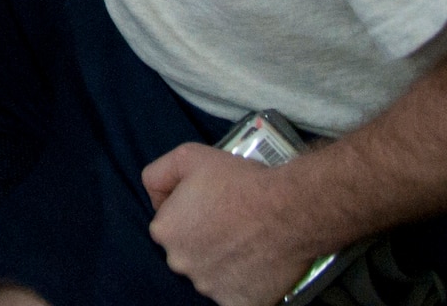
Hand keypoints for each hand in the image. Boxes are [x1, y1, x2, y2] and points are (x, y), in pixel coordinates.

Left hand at [143, 143, 324, 305]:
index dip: (190, 212)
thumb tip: (156, 196)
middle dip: (204, 239)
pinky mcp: (238, 303)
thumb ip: (158, 174)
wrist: (291, 209)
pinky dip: (243, 282)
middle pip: (188, 251)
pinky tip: (256, 262)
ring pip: (211, 273)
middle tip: (231, 223)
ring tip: (248, 241)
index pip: (170, 224)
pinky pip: (234, 293)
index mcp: (164, 231)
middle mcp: (180, 263)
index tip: (212, 204)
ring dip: (223, 261)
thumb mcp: (188, 156)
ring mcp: (209, 287)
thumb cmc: (240, 181)